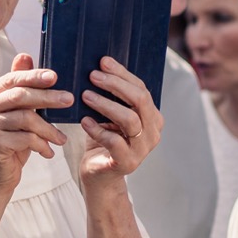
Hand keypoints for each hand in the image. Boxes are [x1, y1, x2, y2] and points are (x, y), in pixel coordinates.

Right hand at [0, 53, 71, 193]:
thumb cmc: (10, 143)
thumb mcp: (16, 114)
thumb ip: (20, 88)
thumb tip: (25, 56)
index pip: (11, 79)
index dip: (34, 76)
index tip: (56, 76)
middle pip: (19, 96)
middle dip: (47, 97)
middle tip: (69, 99)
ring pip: (25, 119)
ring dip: (49, 129)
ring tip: (62, 138)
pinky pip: (25, 138)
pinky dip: (41, 144)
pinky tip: (48, 152)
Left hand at [76, 57, 163, 184]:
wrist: (98, 176)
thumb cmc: (103, 142)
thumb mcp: (109, 116)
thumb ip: (112, 98)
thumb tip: (98, 68)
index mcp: (152, 117)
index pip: (141, 89)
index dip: (123, 74)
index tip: (103, 62)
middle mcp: (153, 132)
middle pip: (140, 100)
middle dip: (116, 85)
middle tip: (93, 76)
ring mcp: (142, 149)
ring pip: (129, 120)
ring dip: (106, 105)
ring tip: (85, 96)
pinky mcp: (128, 163)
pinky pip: (114, 142)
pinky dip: (97, 130)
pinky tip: (84, 121)